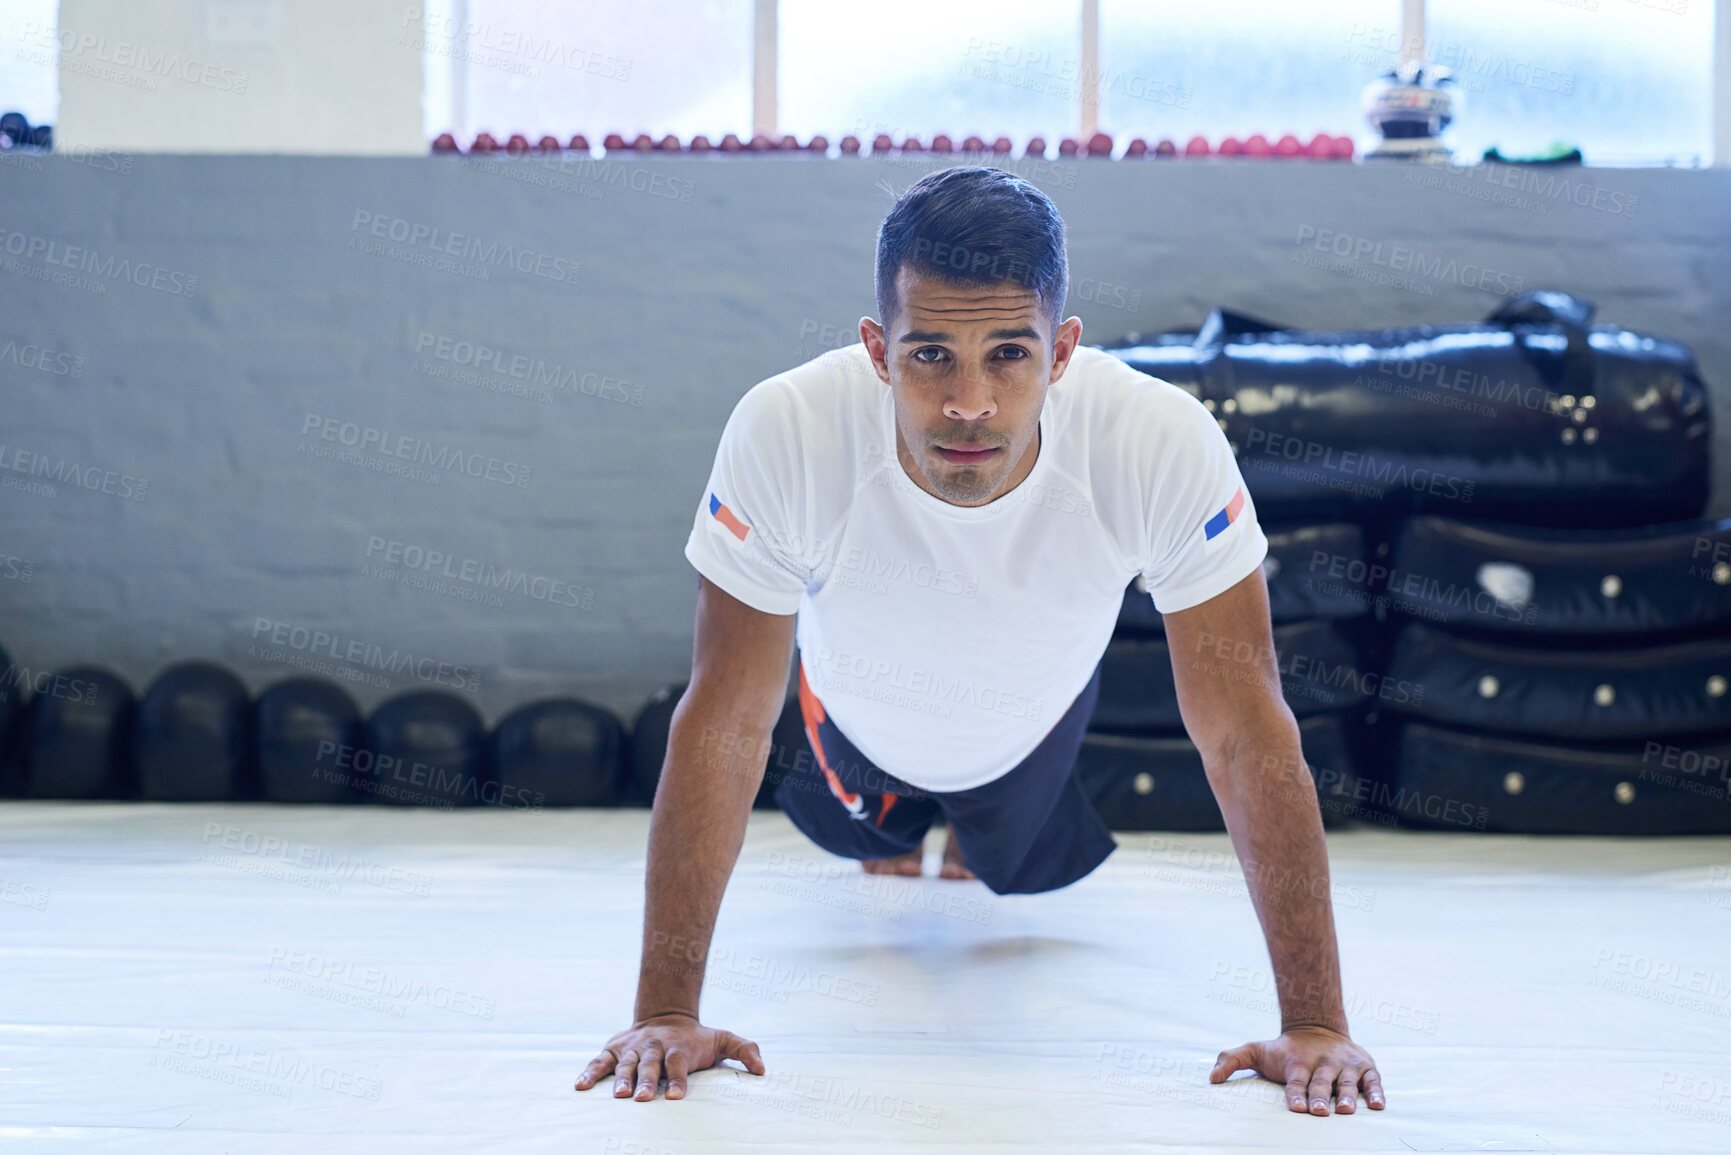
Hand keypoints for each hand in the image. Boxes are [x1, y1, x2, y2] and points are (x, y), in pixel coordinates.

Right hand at [574, 1012, 764, 1101]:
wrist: (666, 1014)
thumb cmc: (696, 1037)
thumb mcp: (722, 1039)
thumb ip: (744, 1050)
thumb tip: (762, 1070)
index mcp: (678, 1047)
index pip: (679, 1064)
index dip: (679, 1080)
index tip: (677, 1097)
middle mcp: (654, 1047)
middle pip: (651, 1065)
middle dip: (648, 1082)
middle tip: (645, 1100)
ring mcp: (633, 1048)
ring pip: (626, 1064)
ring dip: (622, 1080)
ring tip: (619, 1097)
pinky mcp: (615, 1049)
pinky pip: (600, 1061)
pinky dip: (589, 1072)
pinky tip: (580, 1087)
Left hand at [1209, 1025, 1384, 1114]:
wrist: (1317, 1027)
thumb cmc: (1284, 1050)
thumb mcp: (1257, 1051)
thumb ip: (1232, 1060)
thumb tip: (1211, 1078)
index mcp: (1298, 1062)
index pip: (1296, 1080)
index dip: (1296, 1093)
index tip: (1297, 1107)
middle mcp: (1323, 1063)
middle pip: (1321, 1082)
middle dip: (1320, 1096)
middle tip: (1319, 1112)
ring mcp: (1345, 1065)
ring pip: (1348, 1082)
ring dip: (1348, 1096)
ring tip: (1346, 1110)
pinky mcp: (1365, 1067)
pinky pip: (1373, 1081)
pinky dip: (1376, 1092)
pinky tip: (1378, 1106)